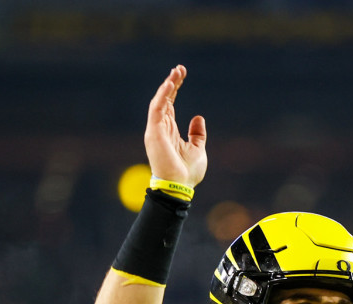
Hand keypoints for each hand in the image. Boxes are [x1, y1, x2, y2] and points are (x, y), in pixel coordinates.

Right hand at [145, 65, 207, 187]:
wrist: (180, 186)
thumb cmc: (187, 173)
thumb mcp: (198, 149)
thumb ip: (197, 134)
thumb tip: (198, 117)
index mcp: (169, 131)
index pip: (170, 104)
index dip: (175, 88)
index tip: (182, 74)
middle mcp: (160, 128)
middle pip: (164, 99)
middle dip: (172, 83)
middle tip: (180, 68)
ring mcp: (156, 130)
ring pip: (160, 101)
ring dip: (167, 86)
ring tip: (176, 72)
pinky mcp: (154, 132)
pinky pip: (157, 109)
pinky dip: (163, 96)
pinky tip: (170, 84)